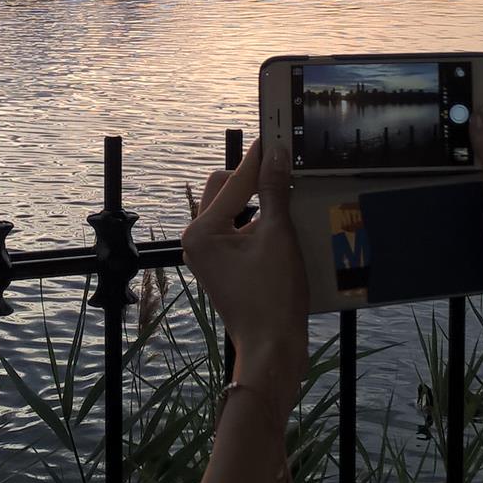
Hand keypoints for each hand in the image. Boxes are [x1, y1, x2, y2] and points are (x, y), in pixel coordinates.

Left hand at [181, 137, 308, 397]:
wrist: (272, 346)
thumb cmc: (274, 295)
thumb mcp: (278, 236)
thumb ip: (275, 191)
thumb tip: (275, 155)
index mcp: (203, 231)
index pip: (235, 182)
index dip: (258, 160)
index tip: (275, 137)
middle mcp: (196, 240)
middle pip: (224, 191)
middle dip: (252, 179)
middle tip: (282, 166)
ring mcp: (206, 255)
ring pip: (230, 211)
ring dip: (256, 201)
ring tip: (285, 190)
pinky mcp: (220, 267)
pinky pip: (235, 232)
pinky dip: (255, 222)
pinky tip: (281, 220)